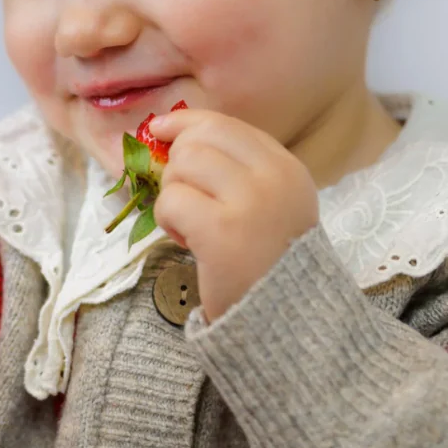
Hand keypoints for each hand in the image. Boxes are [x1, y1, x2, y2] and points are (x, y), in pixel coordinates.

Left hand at [148, 108, 318, 322]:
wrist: (287, 323)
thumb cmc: (268, 266)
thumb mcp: (269, 207)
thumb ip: (233, 171)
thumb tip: (173, 133)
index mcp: (286, 168)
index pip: (224, 125)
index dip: (185, 124)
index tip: (160, 130)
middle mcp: (274, 177)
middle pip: (197, 141)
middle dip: (177, 168)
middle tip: (187, 204)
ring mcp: (250, 202)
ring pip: (181, 166)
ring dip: (172, 197)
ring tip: (192, 228)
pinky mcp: (222, 231)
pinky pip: (171, 201)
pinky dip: (167, 221)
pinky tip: (189, 243)